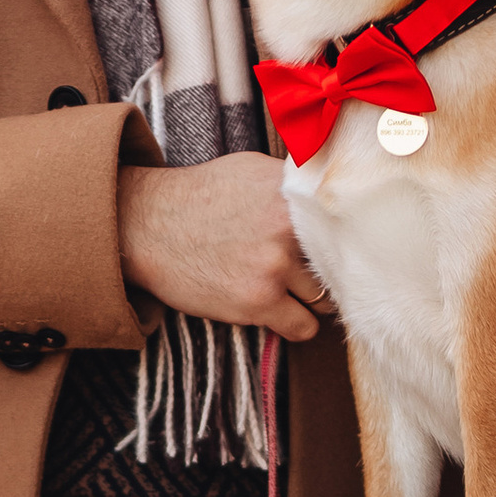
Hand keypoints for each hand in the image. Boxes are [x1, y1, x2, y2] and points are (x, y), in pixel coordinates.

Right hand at [118, 156, 328, 337]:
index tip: (347, 248)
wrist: (147, 226)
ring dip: (311, 299)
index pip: (346, 221)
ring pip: (325, 297)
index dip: (348, 238)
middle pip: (339, 263)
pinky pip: (303, 327)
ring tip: (289, 291)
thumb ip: (294, 182)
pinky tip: (282, 313)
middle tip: (310, 273)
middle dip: (327, 271)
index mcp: (291, 192)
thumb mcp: (251, 170)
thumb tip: (329, 189)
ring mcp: (274, 266)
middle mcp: (288, 227)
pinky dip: (297, 324)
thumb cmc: (198, 197)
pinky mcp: (258, 301)